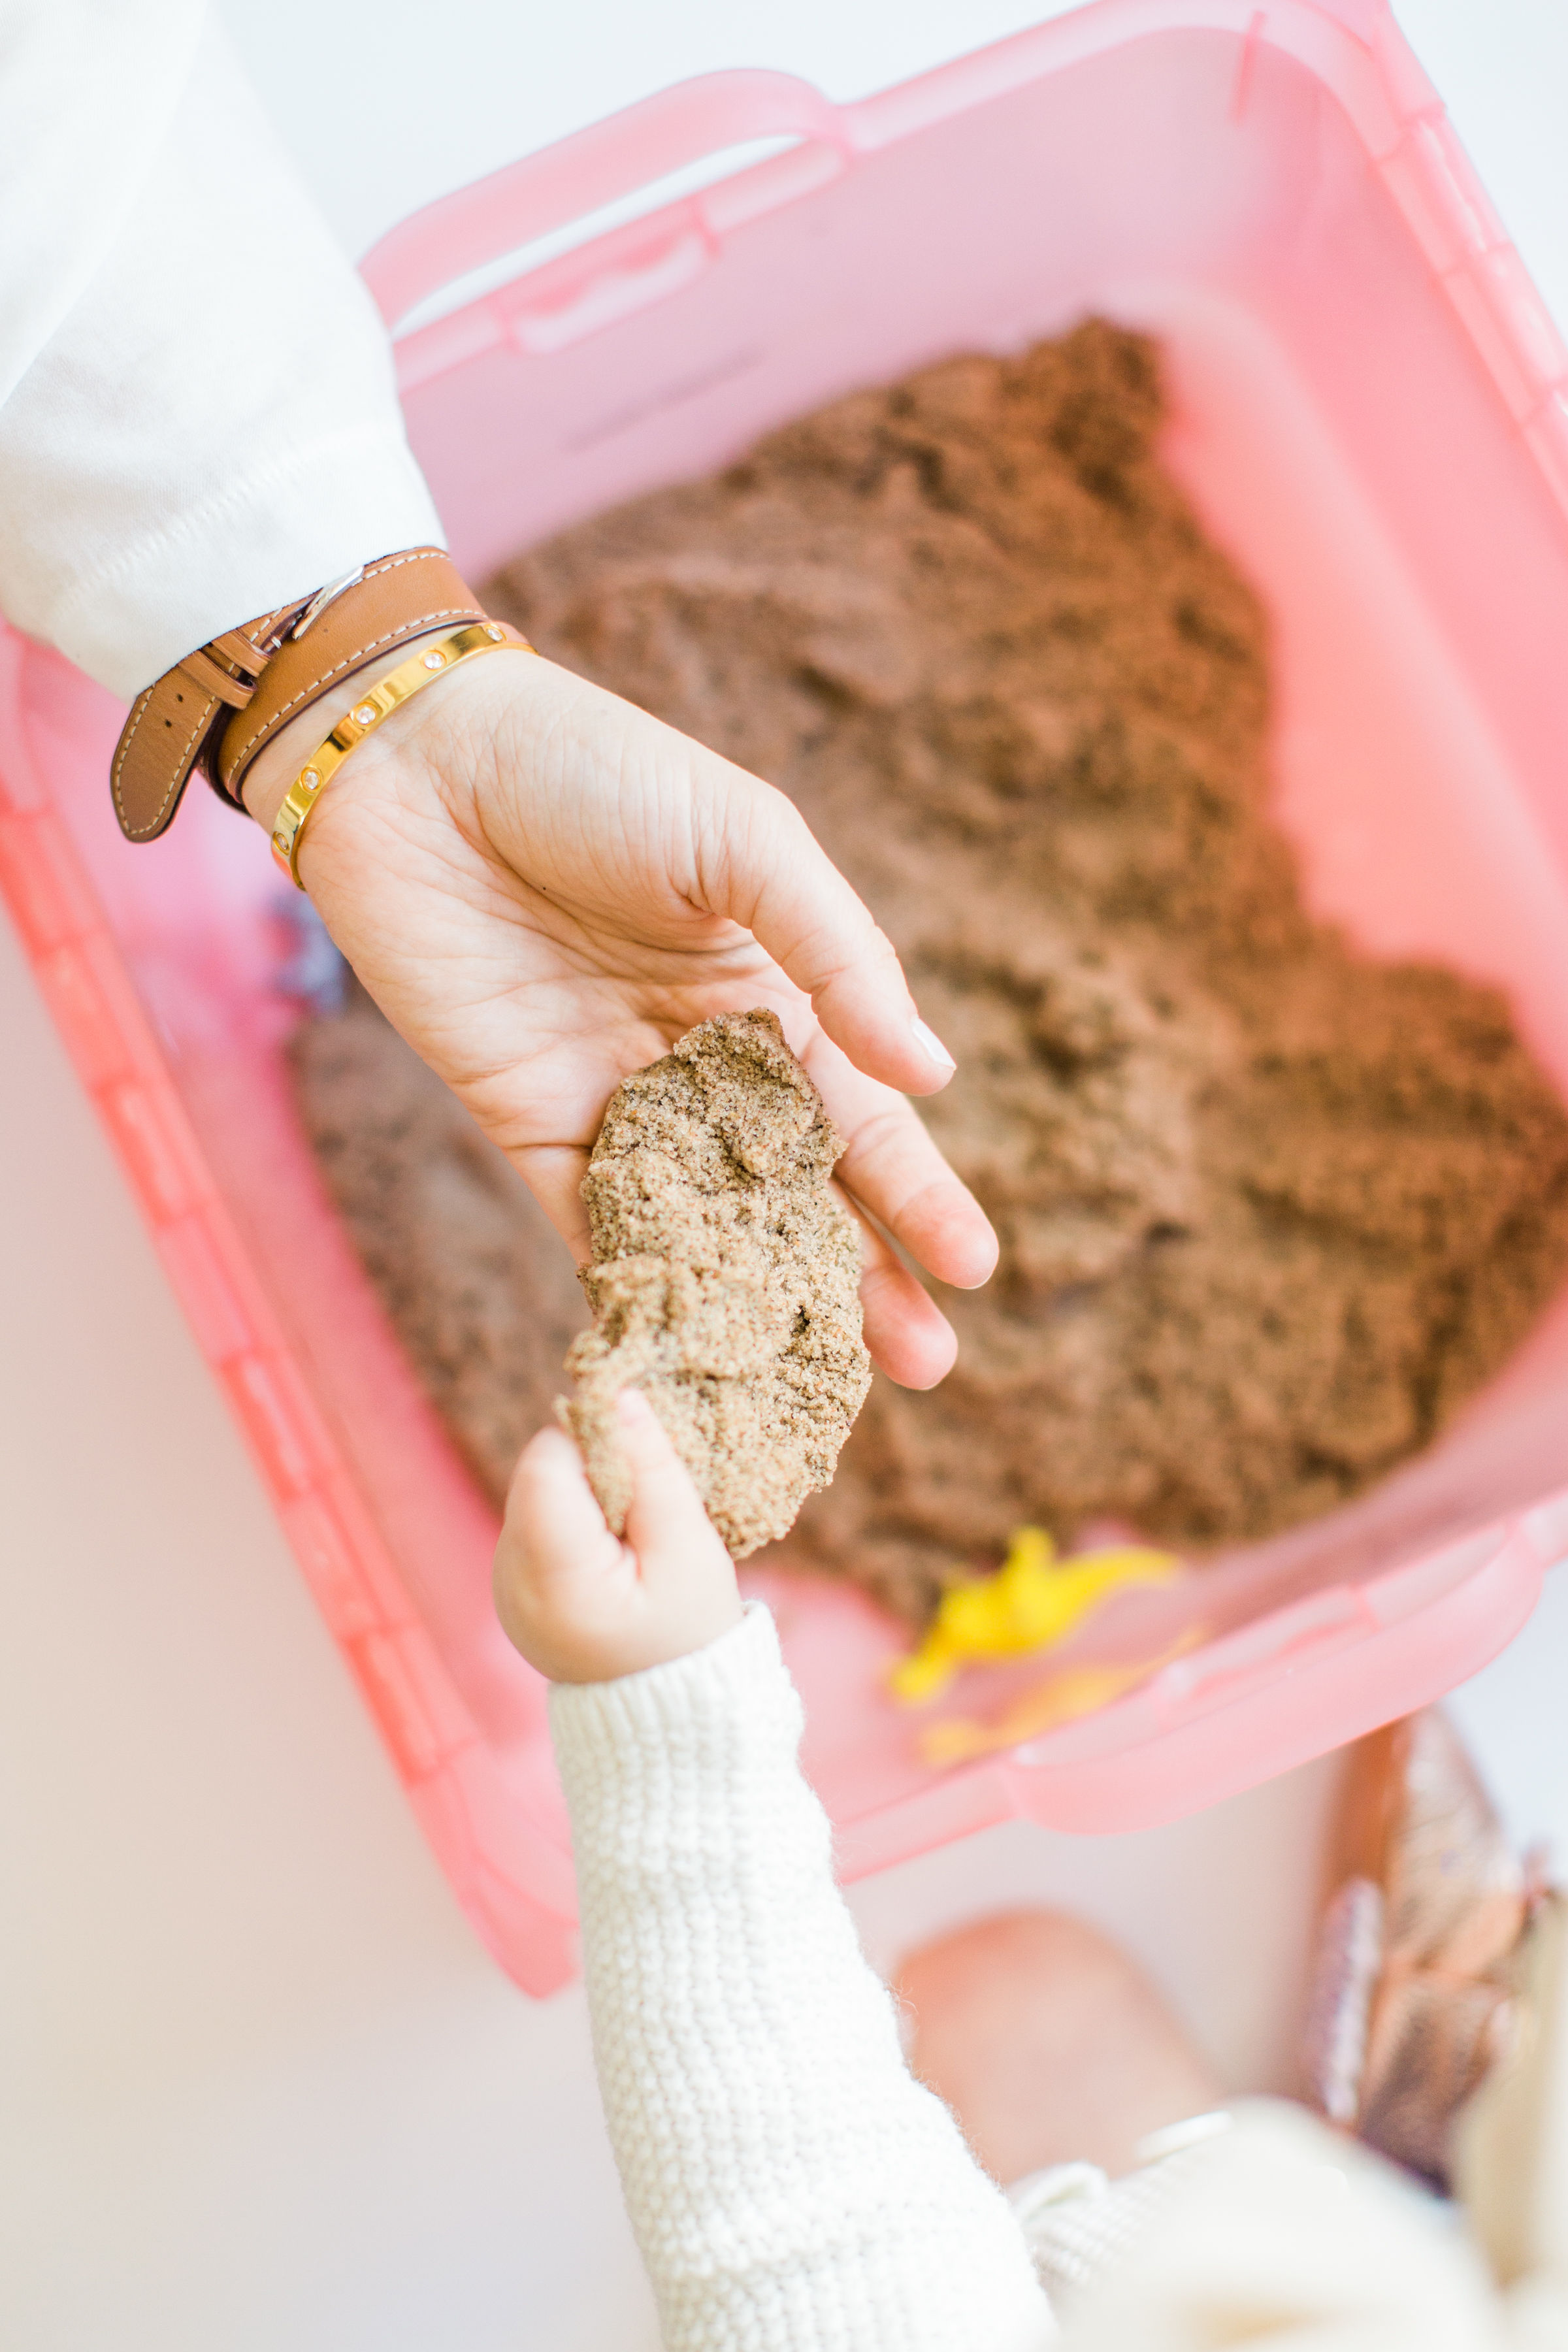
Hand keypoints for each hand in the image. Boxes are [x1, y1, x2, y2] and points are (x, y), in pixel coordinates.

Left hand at [243, 646, 997, 1387]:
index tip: (974, 1267)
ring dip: (761, 1307)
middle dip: (860, 1276)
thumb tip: (935, 1074)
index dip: (918, 1192)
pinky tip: (684, 1359)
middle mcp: (704, 1061)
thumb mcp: (742, 840)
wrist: (417, 762)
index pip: (862, 1112)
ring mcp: (619, 1102)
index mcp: (772, 989)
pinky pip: (591, 1230)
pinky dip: (636, 1296)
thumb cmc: (593, 771)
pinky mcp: (529, 1127)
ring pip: (707, 1228)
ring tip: (817, 1386)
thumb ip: (839, 956)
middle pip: (798, 1192)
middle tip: (925, 1365)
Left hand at [495, 1387, 740, 1682]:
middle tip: (648, 1508)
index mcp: (553, 1580)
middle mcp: (511, 1580)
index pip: (546, 1465)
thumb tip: (619, 1396)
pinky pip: (537, 1520)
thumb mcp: (689, 1549)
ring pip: (537, 1492)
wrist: (668, 1714)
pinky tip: (616, 1554)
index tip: (641, 1451)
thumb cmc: (688, 1634)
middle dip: (594, 1469)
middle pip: (539, 1474)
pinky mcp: (511, 1584)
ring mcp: (504, 1585)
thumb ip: (653, 1471)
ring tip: (635, 1539)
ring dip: (587, 1494)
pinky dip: (576, 1520)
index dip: (592, 1438)